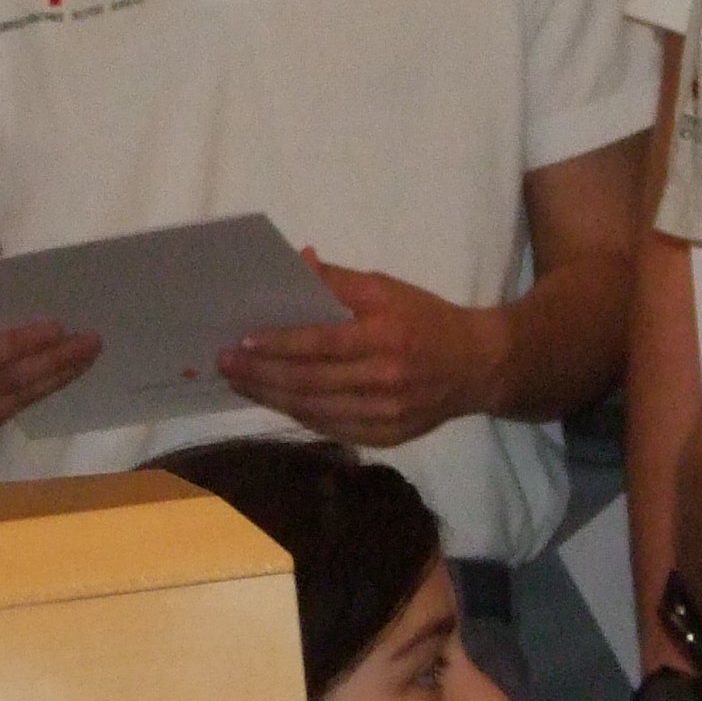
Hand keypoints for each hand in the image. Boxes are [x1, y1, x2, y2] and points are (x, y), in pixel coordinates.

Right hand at [0, 277, 97, 445]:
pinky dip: (21, 403)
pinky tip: (49, 385)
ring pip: (1, 407)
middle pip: (0, 383)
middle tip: (90, 344)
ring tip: (81, 362)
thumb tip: (18, 260)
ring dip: (46, 385)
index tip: (60, 326)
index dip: (23, 343)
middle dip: (52, 364)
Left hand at [216, 259, 504, 449]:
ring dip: (271, 397)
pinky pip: (331, 428)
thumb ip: (339, 281)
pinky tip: (275, 401)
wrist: (477, 365)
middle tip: (224, 365)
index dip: (278, 343)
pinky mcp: (387, 437)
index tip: (241, 340)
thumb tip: (297, 262)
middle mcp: (386, 379)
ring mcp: (387, 415)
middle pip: (311, 381)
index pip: (322, 343)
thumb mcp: (386, 288)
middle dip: (261, 374)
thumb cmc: (424, 318)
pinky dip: (299, 415)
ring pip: (316, 410)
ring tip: (239, 383)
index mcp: (386, 334)